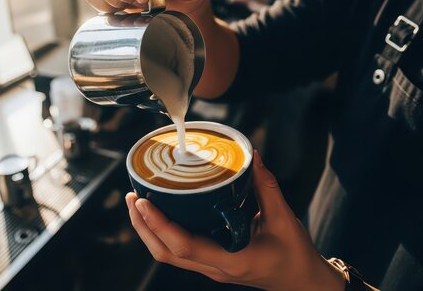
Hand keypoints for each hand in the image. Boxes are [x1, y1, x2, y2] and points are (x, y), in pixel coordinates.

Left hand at [125, 150, 345, 290]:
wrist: (302, 283)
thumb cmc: (294, 255)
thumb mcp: (283, 219)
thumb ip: (266, 186)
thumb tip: (251, 155)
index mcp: (231, 260)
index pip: (184, 246)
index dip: (158, 224)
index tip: (142, 201)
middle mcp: (214, 268)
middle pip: (165, 252)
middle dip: (142, 225)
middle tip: (132, 196)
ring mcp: (210, 268)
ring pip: (167, 254)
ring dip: (148, 230)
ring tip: (137, 203)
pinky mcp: (211, 262)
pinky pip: (178, 251)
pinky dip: (162, 232)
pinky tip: (160, 213)